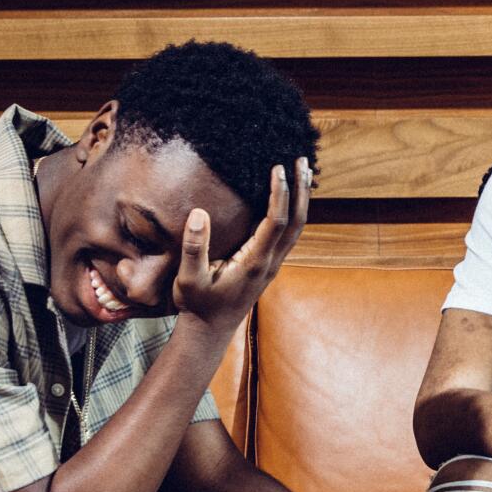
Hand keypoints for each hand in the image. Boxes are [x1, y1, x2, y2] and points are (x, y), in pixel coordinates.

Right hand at [171, 157, 312, 334]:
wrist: (210, 331)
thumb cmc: (197, 305)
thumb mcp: (188, 280)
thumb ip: (194, 248)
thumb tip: (199, 213)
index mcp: (254, 263)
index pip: (275, 223)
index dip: (279, 194)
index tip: (278, 168)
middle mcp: (270, 263)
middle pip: (296, 222)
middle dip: (301, 191)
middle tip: (303, 160)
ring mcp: (272, 264)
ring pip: (296, 228)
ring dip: (301, 199)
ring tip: (303, 172)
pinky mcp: (269, 264)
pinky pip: (288, 233)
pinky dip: (293, 211)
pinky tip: (290, 197)